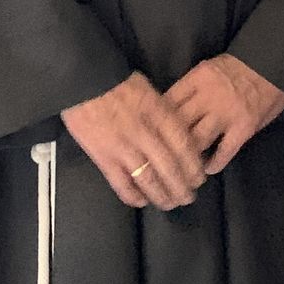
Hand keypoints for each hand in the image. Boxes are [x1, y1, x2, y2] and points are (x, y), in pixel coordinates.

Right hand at [62, 72, 206, 211]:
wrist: (84, 80)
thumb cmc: (118, 82)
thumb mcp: (150, 91)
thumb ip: (163, 115)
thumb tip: (177, 138)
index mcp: (159, 113)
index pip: (184, 146)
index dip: (193, 166)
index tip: (199, 177)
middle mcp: (145, 133)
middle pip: (170, 168)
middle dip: (182, 187)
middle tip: (188, 197)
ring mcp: (123, 148)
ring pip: (149, 180)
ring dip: (162, 196)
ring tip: (169, 203)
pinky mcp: (103, 158)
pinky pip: (122, 184)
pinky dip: (134, 196)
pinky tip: (142, 201)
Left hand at [165, 53, 283, 176]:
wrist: (274, 63)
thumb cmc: (239, 66)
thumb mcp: (208, 68)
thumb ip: (190, 87)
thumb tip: (168, 108)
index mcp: (197, 79)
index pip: (167, 101)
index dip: (155, 119)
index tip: (149, 133)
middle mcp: (208, 97)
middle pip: (178, 124)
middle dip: (166, 142)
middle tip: (160, 156)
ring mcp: (226, 114)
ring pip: (197, 140)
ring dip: (187, 157)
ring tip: (182, 167)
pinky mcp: (243, 129)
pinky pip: (224, 151)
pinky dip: (214, 163)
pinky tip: (207, 169)